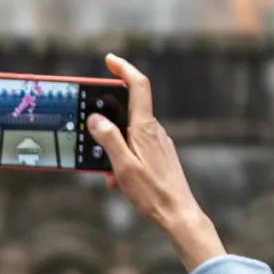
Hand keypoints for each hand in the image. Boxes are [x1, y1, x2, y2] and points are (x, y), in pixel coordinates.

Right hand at [87, 54, 225, 271]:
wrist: (179, 214)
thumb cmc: (152, 192)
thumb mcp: (123, 166)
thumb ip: (108, 139)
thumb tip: (95, 118)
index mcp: (145, 127)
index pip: (138, 85)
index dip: (124, 68)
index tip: (110, 60)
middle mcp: (154, 130)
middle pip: (127, 112)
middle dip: (107, 126)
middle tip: (94, 144)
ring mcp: (158, 143)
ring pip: (129, 136)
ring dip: (114, 151)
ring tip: (109, 177)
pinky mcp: (160, 156)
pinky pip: (136, 149)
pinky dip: (123, 161)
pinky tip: (119, 183)